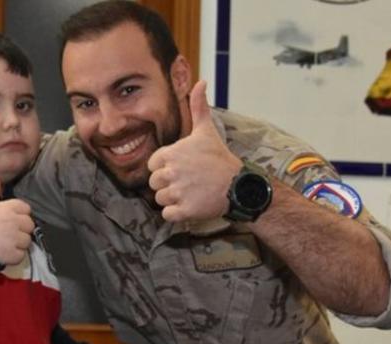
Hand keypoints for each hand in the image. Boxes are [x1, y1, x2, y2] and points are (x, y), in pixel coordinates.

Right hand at [0, 175, 33, 265]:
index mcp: (9, 207)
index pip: (26, 209)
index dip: (19, 214)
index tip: (10, 219)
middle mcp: (15, 222)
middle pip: (29, 225)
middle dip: (21, 229)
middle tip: (8, 233)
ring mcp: (15, 239)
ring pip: (27, 240)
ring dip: (19, 243)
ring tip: (6, 243)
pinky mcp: (13, 254)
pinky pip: (22, 254)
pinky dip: (15, 255)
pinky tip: (5, 252)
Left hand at [147, 80, 242, 221]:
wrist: (238, 185)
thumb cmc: (219, 157)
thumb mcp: (206, 130)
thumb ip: (198, 106)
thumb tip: (200, 82)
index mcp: (171, 154)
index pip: (152, 165)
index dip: (163, 168)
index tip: (180, 169)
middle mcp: (172, 172)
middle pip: (154, 184)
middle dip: (167, 185)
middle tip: (186, 183)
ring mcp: (178, 192)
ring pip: (160, 200)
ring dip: (171, 200)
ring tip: (189, 194)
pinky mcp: (184, 210)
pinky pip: (167, 215)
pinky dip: (175, 214)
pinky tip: (188, 206)